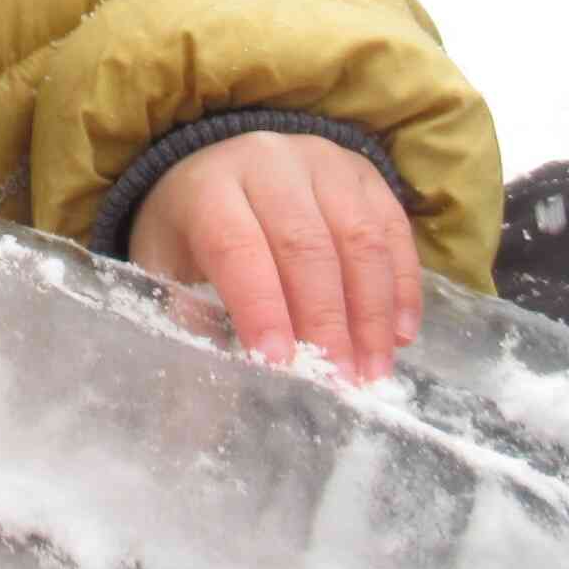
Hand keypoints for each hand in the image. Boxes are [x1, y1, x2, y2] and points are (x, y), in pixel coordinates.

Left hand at [128, 130, 420, 382]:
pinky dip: (403, 285)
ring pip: (358, 237)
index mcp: (208, 188)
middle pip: (306, 245)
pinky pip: (393, 228)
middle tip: (341, 381)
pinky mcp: (362, 172)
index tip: (281, 364)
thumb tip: (208, 407)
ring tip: (374, 369)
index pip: (238, 247)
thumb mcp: (165, 269)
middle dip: (327, 321)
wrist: (218, 166)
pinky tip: (400, 335)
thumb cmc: (190, 231)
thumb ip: (185, 324)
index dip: (262, 307)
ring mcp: (322, 162)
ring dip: (372, 312)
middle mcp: (267, 162)